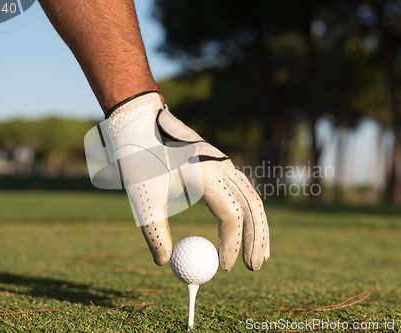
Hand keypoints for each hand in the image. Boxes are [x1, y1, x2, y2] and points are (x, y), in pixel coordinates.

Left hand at [104, 92, 268, 270]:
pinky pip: (243, 191)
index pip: (231, 215)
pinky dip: (249, 213)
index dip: (231, 244)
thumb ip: (155, 232)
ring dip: (259, 227)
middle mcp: (222, 166)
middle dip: (256, 239)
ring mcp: (223, 163)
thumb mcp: (142, 197)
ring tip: (261, 256)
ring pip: (252, 198)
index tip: (224, 267)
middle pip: (252, 207)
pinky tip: (247, 229)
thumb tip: (164, 262)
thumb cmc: (139, 157)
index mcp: (206, 174)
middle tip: (254, 268)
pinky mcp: (219, 164)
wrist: (140, 120)